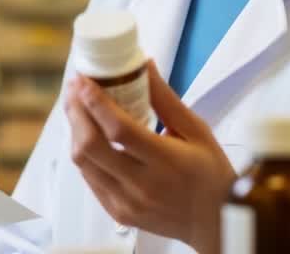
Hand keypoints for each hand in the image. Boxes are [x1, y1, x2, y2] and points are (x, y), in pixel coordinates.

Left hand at [64, 63, 234, 253]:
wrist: (215, 222)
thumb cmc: (210, 175)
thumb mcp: (196, 131)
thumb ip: (166, 99)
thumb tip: (144, 66)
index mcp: (166, 162)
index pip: (119, 130)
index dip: (96, 103)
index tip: (84, 82)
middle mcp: (142, 186)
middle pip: (91, 147)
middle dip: (76, 113)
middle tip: (75, 89)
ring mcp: (127, 203)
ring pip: (84, 164)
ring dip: (75, 131)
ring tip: (77, 107)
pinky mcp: (118, 213)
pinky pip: (89, 180)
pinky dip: (84, 154)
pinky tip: (87, 135)